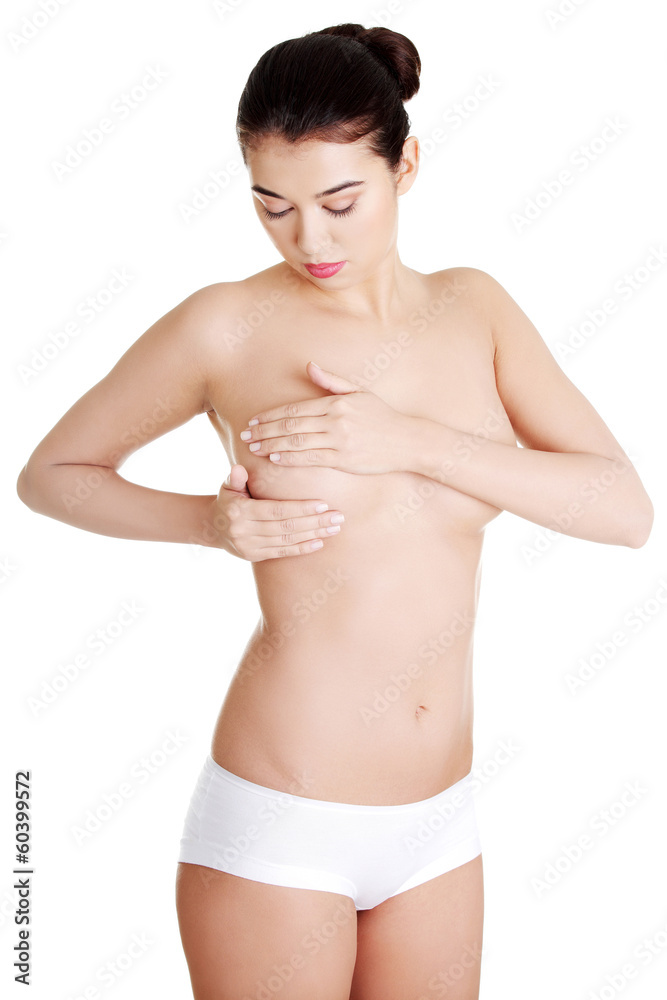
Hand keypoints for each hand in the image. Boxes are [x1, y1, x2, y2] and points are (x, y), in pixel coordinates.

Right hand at [208, 464, 344, 560]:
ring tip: (334, 528)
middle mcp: (244, 531)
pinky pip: (282, 553)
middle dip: (315, 522)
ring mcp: (249, 546)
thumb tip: (239, 468)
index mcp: (240, 511)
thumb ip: (236, 478)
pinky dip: (302, 548)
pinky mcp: (254, 557)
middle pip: (286, 527)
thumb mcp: (228, 487)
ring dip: (313, 535)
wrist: (213, 527)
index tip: (323, 504)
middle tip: (338, 516)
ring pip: (287, 541)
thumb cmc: (228, 500)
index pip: (276, 510)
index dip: (300, 508)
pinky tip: (320, 542)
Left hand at [240, 362, 411, 474]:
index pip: (295, 408)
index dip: (271, 415)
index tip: (254, 420)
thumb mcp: (359, 392)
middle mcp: (335, 420)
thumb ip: (332, 381)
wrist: (407, 441)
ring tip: (254, 447)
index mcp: (336, 402)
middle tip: (245, 435)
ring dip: (272, 444)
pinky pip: (311, 458)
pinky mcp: (344, 459)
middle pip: (291, 424)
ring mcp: (339, 440)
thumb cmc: (382, 417)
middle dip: (265, 430)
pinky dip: (291, 458)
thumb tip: (309, 366)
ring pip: (297, 442)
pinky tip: (276, 458)